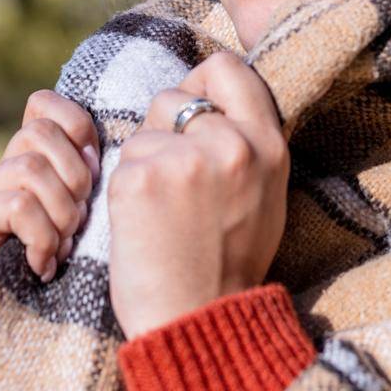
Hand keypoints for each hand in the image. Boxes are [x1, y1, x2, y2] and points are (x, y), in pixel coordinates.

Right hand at [0, 89, 100, 324]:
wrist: (34, 353)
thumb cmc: (81, 289)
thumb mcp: (100, 228)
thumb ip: (100, 185)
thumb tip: (115, 147)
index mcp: (40, 165)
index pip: (44, 105)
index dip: (76, 124)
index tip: (96, 168)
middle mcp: (5, 175)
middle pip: (40, 129)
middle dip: (76, 175)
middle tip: (80, 223)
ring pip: (29, 168)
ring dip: (60, 213)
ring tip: (62, 250)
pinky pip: (16, 204)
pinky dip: (40, 237)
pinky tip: (43, 268)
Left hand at [107, 51, 289, 339]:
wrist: (198, 321)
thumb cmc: (229, 266)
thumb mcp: (265, 197)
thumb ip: (247, 147)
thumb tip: (215, 105)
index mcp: (268, 146)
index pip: (230, 69)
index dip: (203, 80)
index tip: (193, 106)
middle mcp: (230, 144)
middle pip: (176, 97)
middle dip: (165, 129)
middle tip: (172, 180)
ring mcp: (184, 159)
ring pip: (143, 131)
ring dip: (144, 162)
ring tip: (161, 212)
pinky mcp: (140, 178)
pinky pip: (122, 162)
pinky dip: (125, 189)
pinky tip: (142, 224)